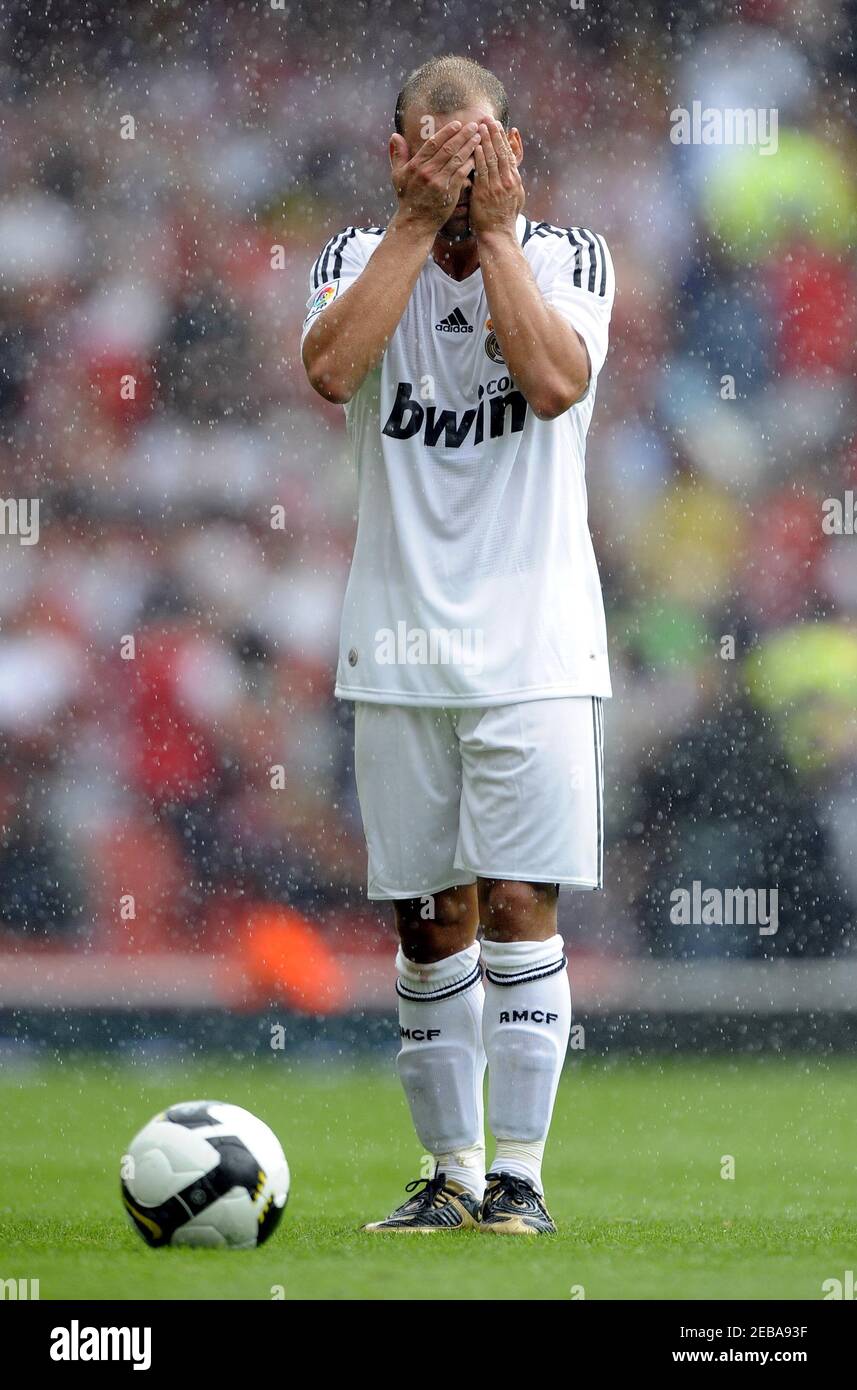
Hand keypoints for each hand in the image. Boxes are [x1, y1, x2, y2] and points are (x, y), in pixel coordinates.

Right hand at [389, 120, 481, 231]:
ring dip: (469, 146)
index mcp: (416, 165)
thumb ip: (398, 155)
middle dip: (462, 135)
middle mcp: (427, 172)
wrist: (415, 223)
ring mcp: (439, 182)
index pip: (433, 143)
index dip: (447, 132)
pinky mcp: (449, 192)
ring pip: (457, 159)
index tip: (457, 124)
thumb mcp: (397, 176)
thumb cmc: (407, 198)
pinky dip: (470, 164)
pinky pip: (461, 174)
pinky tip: (477, 156)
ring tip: (479, 137)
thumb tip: (395, 135)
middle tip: (474, 125)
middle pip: (448, 148)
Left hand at [469, 118, 524, 236]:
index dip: (503, 138)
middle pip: (501, 152)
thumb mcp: (515, 197)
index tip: (498, 125)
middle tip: (488, 118)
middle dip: (494, 134)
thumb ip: (512, 181)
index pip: (509, 154)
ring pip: (491, 158)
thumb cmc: (504, 218)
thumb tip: (511, 168)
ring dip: (486, 140)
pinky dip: (479, 157)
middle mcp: (507, 181)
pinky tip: (475, 145)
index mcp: (514, 180)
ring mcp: (497, 186)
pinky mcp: (485, 193)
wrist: (498, 235)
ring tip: (480, 126)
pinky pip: (482, 171)